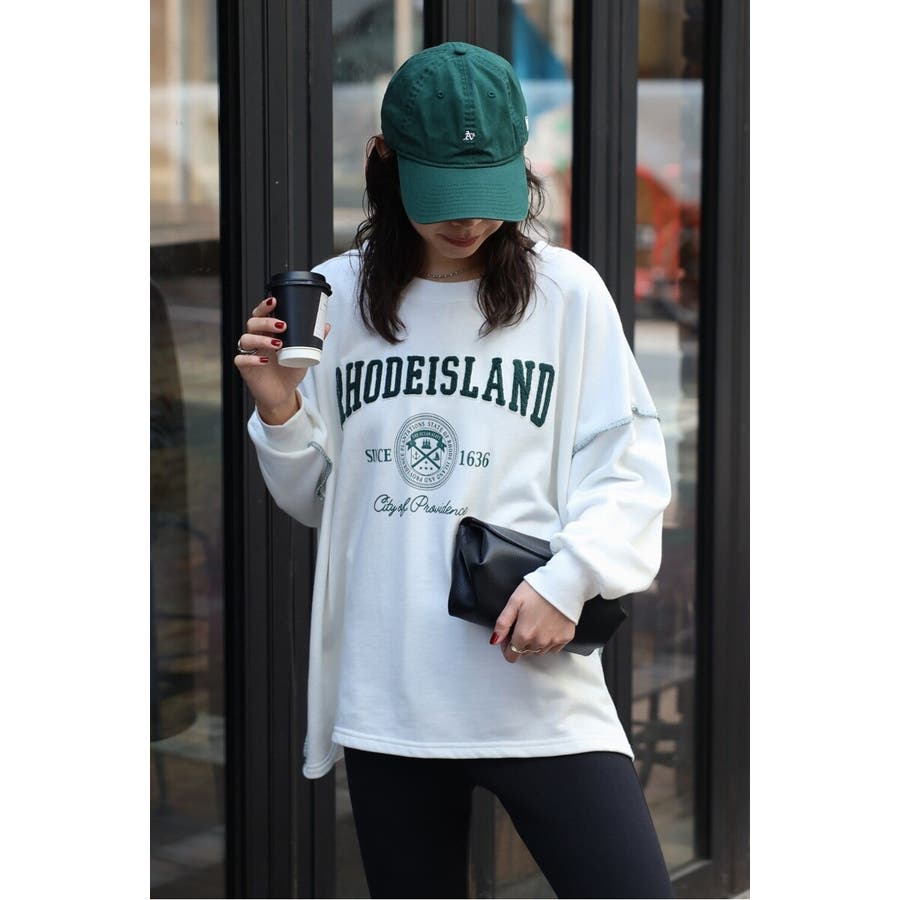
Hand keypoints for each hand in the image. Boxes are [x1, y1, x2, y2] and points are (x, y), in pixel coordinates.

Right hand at [234, 296, 331, 423]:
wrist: (283, 393)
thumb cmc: (289, 370)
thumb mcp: (304, 354)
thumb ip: (313, 339)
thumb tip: (326, 325)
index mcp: (268, 333)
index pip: (261, 314)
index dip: (264, 306)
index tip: (275, 301)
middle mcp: (257, 340)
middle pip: (252, 323)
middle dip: (266, 321)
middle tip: (283, 325)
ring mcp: (250, 353)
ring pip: (245, 339)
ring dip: (261, 339)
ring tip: (278, 344)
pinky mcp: (245, 368)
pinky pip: (241, 359)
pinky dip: (251, 359)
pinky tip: (263, 360)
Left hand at [491, 581, 575, 662]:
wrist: (564, 583)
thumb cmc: (539, 589)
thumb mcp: (514, 602)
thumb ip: (502, 624)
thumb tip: (495, 639)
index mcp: (524, 634)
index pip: (511, 655)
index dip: (506, 646)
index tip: (508, 635)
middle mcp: (539, 642)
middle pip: (524, 652)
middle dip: (520, 642)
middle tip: (523, 623)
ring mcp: (553, 641)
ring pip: (538, 651)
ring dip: (534, 642)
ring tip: (536, 623)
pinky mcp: (566, 638)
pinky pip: (553, 648)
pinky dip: (549, 641)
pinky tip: (548, 626)